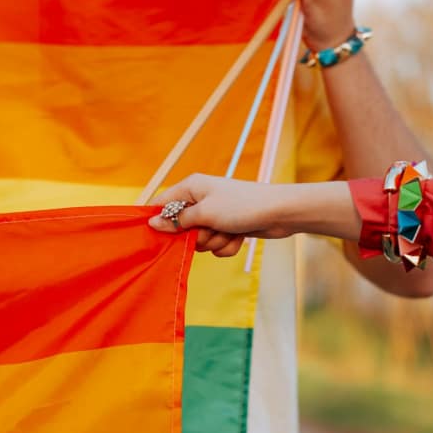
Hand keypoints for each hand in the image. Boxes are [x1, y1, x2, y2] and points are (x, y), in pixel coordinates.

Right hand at [148, 175, 291, 256]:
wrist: (279, 213)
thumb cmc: (241, 206)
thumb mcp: (205, 213)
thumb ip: (178, 220)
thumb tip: (153, 223)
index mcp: (191, 187)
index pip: (162, 203)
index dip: (159, 221)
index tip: (158, 237)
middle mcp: (201, 200)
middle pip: (182, 228)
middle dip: (196, 236)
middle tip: (209, 230)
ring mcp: (216, 215)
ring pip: (201, 240)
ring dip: (214, 241)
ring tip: (229, 231)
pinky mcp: (228, 228)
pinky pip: (217, 245)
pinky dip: (227, 245)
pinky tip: (239, 237)